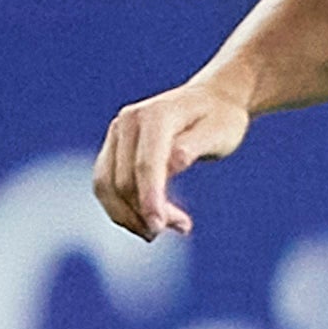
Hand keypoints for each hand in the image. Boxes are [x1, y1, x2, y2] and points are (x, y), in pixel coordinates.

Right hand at [95, 79, 249, 239]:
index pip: (146, 165)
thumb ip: (194, 146)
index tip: (159, 227)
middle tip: (183, 226)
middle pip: (123, 180)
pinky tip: (150, 218)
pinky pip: (106, 183)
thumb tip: (172, 164)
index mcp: (156, 115)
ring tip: (165, 228)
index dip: (149, 198)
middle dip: (144, 212)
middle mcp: (128, 121)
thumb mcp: (220, 132)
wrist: (211, 100)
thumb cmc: (221, 119)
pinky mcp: (113, 146)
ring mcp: (117, 132)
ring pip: (107, 185)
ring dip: (129, 215)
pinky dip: (123, 207)